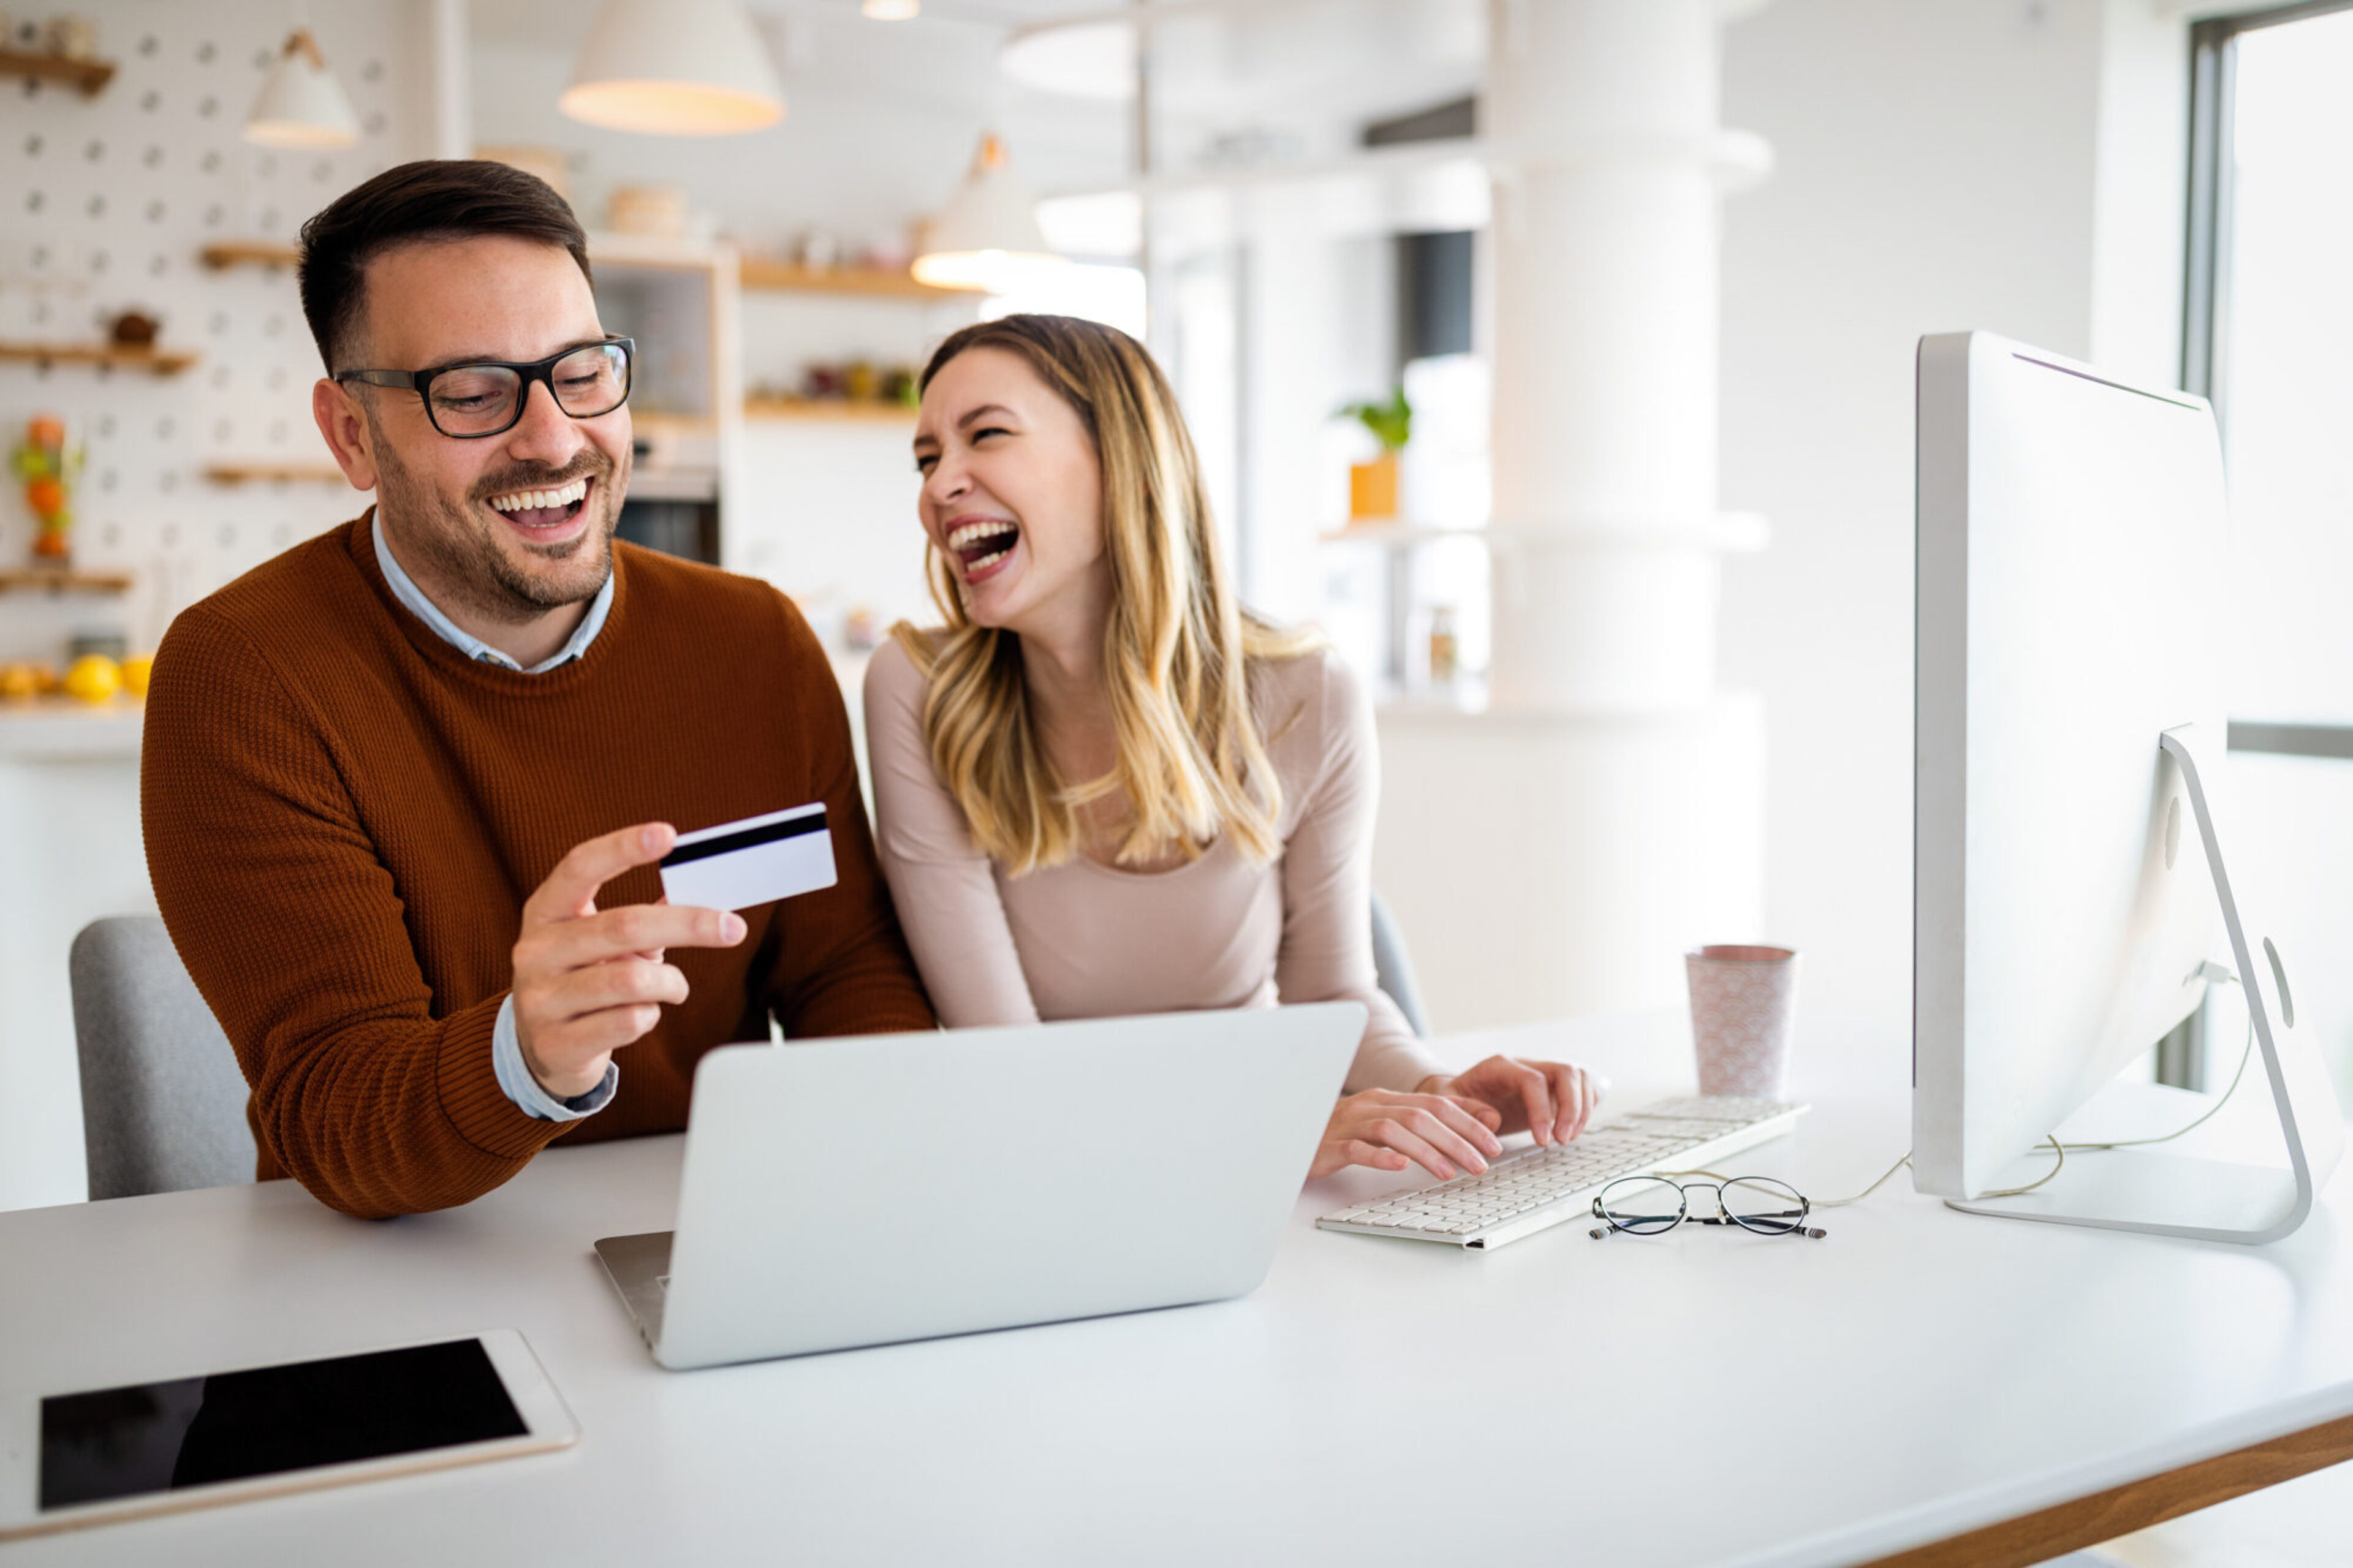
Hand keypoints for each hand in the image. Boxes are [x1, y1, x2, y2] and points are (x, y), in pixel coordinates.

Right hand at [511, 823, 746, 1099]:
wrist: (544, 1048)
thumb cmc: (585, 978)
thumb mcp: (604, 942)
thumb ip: (644, 915)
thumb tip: (698, 889)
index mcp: (545, 911)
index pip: (579, 866)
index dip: (623, 848)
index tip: (669, 834)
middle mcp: (535, 950)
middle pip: (623, 926)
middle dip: (688, 925)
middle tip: (732, 928)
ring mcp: (539, 999)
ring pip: (631, 980)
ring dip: (671, 984)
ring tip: (675, 987)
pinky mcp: (555, 1044)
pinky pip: (627, 1022)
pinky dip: (650, 1016)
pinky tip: (643, 1014)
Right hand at [1308, 1089, 1505, 1181]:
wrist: (1290, 1137)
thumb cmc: (1341, 1134)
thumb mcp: (1384, 1125)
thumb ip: (1420, 1124)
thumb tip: (1467, 1129)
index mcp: (1387, 1098)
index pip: (1436, 1103)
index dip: (1468, 1121)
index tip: (1494, 1140)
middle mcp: (1370, 1105)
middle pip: (1422, 1115)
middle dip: (1457, 1138)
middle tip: (1483, 1162)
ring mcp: (1349, 1123)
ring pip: (1394, 1130)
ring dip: (1427, 1151)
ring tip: (1451, 1172)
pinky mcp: (1330, 1145)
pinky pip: (1357, 1148)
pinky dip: (1380, 1156)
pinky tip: (1400, 1167)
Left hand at [1418, 1056, 1598, 1147]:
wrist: (1462, 1094)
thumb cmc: (1457, 1100)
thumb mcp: (1449, 1105)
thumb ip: (1466, 1111)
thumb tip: (1492, 1120)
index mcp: (1501, 1066)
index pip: (1533, 1080)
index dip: (1542, 1110)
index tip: (1543, 1140)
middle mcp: (1527, 1064)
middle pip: (1566, 1071)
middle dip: (1571, 1108)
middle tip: (1563, 1140)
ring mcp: (1543, 1072)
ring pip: (1579, 1077)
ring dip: (1582, 1109)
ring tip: (1567, 1137)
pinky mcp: (1554, 1085)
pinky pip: (1583, 1086)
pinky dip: (1587, 1106)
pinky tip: (1575, 1128)